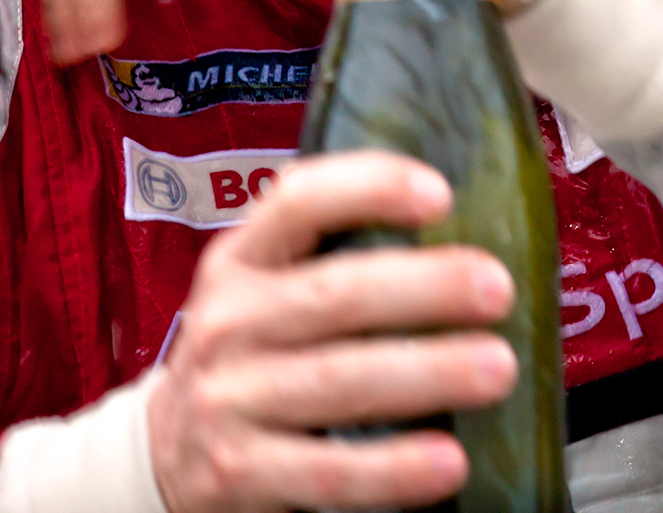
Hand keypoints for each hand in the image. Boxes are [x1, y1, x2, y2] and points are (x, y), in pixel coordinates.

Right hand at [149, 152, 517, 512]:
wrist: (165, 454)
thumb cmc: (250, 356)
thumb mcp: (267, 291)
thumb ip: (335, 259)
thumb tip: (469, 232)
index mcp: (242, 261)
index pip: (297, 202)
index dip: (368, 188)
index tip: (439, 193)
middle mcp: (228, 322)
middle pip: (333, 295)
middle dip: (425, 287)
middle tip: (497, 290)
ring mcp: (226, 399)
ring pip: (338, 380)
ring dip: (427, 372)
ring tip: (497, 368)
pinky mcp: (235, 473)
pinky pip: (326, 470)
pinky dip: (392, 468)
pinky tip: (448, 463)